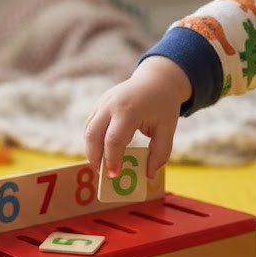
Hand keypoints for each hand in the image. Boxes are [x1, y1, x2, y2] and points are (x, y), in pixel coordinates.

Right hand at [83, 56, 190, 179]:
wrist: (156, 80)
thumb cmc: (163, 106)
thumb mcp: (168, 129)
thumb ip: (160, 153)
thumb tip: (148, 175)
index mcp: (129, 110)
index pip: (113, 140)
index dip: (112, 160)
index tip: (114, 176)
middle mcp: (110, 105)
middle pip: (92, 136)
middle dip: (95, 159)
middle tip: (104, 175)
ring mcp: (102, 103)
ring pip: (87, 132)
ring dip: (92, 152)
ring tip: (103, 166)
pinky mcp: (98, 105)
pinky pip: (89, 126)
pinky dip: (93, 142)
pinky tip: (102, 153)